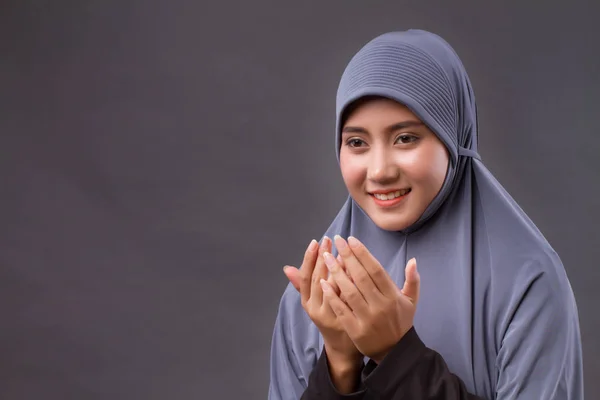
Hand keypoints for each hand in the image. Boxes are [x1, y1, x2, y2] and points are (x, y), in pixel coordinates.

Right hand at [283, 237, 361, 360]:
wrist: (344, 346)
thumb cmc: (329, 317)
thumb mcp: (313, 303)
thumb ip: (303, 285)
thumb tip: (287, 268)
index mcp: (307, 304)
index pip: (305, 277)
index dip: (309, 259)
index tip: (315, 242)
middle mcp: (317, 310)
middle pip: (318, 279)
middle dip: (323, 257)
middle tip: (329, 240)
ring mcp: (332, 316)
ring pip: (334, 288)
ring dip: (337, 267)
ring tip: (342, 250)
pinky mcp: (348, 320)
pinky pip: (350, 297)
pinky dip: (352, 281)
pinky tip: (356, 267)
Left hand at [320, 235, 419, 363]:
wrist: (394, 352)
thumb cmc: (400, 322)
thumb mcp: (411, 301)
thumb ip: (412, 280)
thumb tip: (412, 260)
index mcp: (392, 296)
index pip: (375, 270)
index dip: (362, 253)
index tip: (351, 239)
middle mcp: (380, 305)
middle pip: (360, 277)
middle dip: (347, 256)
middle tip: (336, 240)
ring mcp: (367, 318)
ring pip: (349, 291)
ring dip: (336, 272)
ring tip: (326, 257)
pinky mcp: (355, 330)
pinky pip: (341, 309)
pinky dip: (332, 295)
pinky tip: (322, 282)